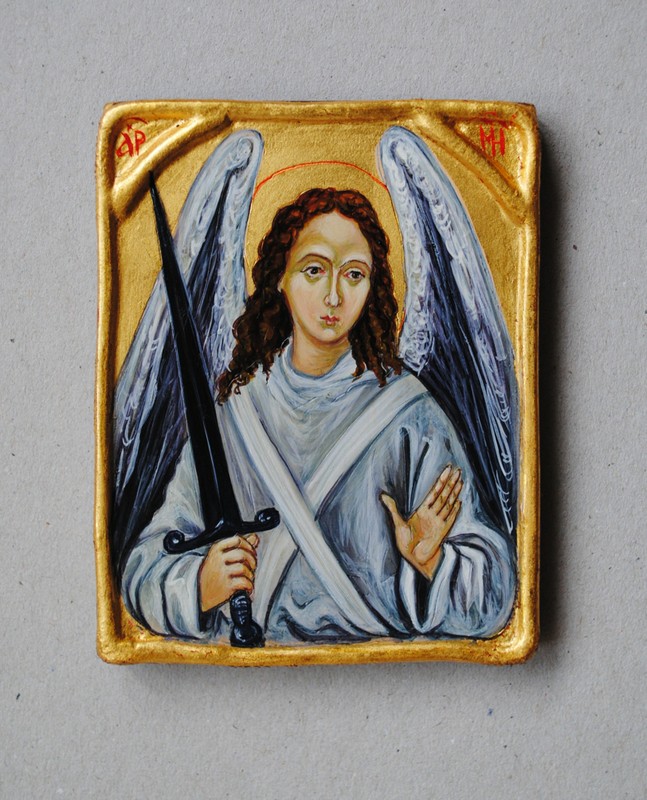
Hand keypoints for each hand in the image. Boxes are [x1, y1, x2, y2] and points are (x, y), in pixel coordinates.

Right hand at [198, 533, 258, 612]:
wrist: (200, 594)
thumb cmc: (213, 574)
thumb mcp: (221, 556)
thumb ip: (239, 546)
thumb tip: (254, 537)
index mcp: (216, 549)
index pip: (238, 540)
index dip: (249, 546)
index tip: (251, 553)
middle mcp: (217, 559)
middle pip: (243, 554)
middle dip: (252, 561)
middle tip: (252, 567)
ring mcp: (221, 573)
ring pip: (244, 568)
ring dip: (250, 574)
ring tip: (248, 578)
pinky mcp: (226, 586)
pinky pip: (244, 582)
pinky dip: (249, 586)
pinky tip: (246, 587)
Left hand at [381, 465, 462, 579]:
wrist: (414, 558)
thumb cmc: (406, 543)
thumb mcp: (397, 524)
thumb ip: (392, 508)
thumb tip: (383, 495)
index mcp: (422, 511)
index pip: (434, 492)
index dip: (440, 480)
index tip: (447, 470)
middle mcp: (432, 514)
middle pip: (443, 494)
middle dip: (450, 482)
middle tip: (458, 470)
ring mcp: (439, 521)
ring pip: (448, 503)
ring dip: (455, 492)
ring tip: (461, 480)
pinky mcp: (443, 531)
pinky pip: (450, 517)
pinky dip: (455, 509)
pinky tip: (459, 500)